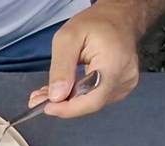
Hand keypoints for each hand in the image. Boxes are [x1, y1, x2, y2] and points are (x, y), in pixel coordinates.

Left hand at [28, 0, 147, 117]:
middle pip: (90, 103)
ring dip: (68, 100)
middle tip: (39, 98)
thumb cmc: (95, 23)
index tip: (46, 107)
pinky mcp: (122, 87)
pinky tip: (66, 88)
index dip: (68, 109)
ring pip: (92, 102)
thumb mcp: (68, 38)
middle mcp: (125, 78)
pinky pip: (97, 98)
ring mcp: (126, 84)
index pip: (92, 99)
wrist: (118, 17)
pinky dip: (78, 96)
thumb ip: (61, 68)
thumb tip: (56, 97)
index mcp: (114, 64)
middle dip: (63, 104)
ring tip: (49, 91)